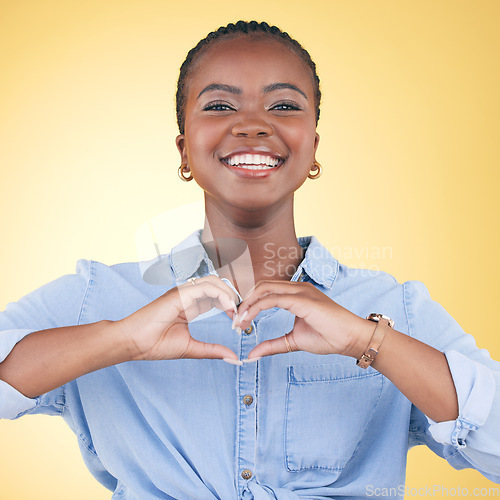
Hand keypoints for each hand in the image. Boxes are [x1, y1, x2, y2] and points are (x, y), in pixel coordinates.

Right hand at [116, 275, 239, 361]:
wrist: (133, 343)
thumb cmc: (155, 345)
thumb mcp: (191, 348)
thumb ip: (212, 350)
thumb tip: (233, 358)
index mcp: (190, 305)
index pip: (216, 296)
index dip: (230, 305)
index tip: (237, 322)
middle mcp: (187, 295)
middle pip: (218, 285)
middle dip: (233, 298)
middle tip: (240, 316)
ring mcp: (182, 292)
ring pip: (214, 282)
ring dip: (229, 295)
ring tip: (235, 313)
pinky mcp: (179, 293)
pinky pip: (206, 287)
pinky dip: (221, 296)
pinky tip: (228, 309)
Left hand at [235, 281, 371, 359]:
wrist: (352, 338)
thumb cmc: (329, 337)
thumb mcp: (293, 341)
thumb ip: (272, 345)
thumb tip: (252, 353)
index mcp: (296, 293)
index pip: (265, 290)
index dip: (249, 304)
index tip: (238, 322)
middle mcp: (297, 288)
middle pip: (261, 286)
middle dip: (244, 302)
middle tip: (234, 321)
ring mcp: (300, 291)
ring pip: (264, 289)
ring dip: (247, 305)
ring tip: (238, 322)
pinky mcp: (302, 299)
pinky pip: (272, 299)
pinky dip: (256, 308)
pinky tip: (247, 320)